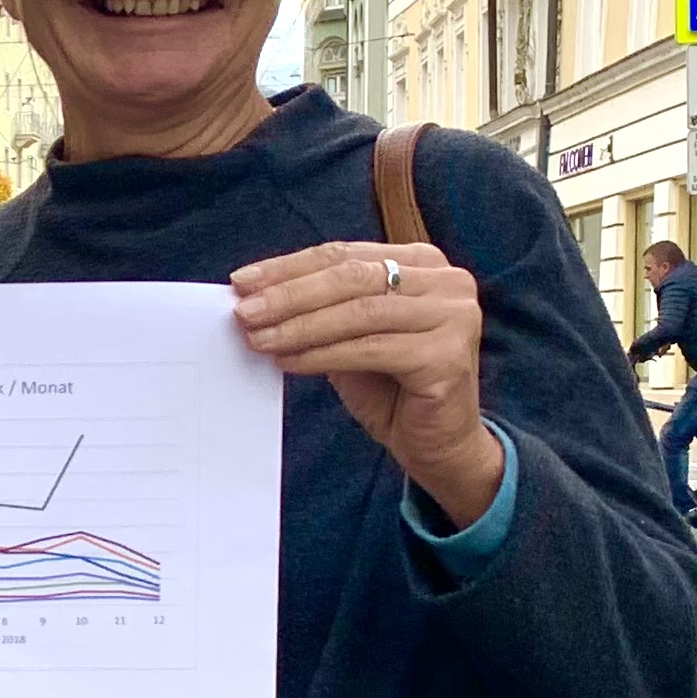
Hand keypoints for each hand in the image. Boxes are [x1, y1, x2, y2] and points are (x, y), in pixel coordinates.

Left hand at [230, 239, 500, 528]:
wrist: (437, 442)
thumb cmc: (390, 386)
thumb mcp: (349, 336)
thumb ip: (318, 309)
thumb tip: (253, 297)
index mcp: (422, 262)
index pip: (344, 254)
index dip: (289, 267)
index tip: (241, 281)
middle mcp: (447, 281)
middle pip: (351, 278)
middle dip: (289, 295)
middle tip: (243, 311)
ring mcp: (454, 316)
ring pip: (359, 313)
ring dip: (299, 326)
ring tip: (257, 339)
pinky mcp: (448, 356)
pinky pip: (370, 349)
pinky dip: (322, 355)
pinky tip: (287, 362)